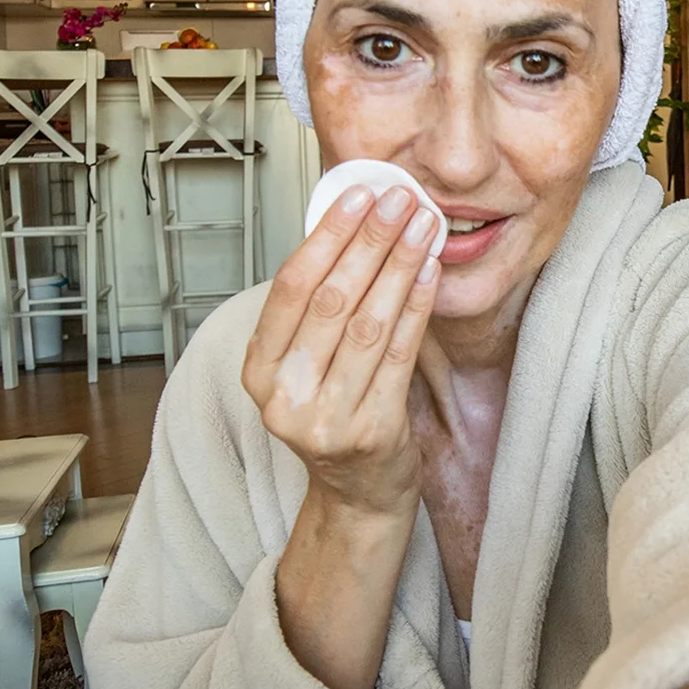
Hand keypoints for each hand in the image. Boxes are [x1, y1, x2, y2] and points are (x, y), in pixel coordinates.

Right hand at [242, 183, 442, 518]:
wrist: (359, 494)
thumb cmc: (336, 414)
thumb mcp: (307, 364)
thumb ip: (318, 307)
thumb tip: (351, 223)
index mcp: (258, 370)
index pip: (291, 287)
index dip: (326, 236)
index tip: (357, 194)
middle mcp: (284, 396)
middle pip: (331, 300)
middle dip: (369, 241)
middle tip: (398, 199)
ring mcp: (327, 418)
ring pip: (368, 324)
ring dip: (399, 265)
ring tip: (423, 225)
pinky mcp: (372, 431)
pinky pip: (400, 354)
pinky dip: (417, 305)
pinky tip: (430, 271)